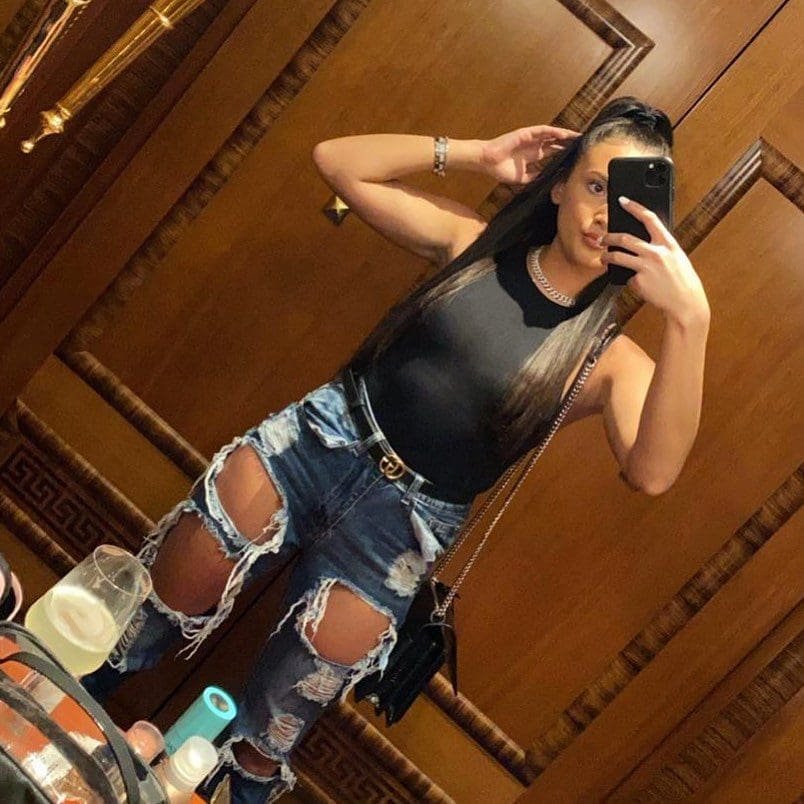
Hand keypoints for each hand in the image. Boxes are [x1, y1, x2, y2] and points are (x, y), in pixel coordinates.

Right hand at [480, 125, 578, 184]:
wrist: (488, 162)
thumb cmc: (500, 169)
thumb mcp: (522, 178)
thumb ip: (535, 177)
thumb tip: (547, 180)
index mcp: (533, 156)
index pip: (553, 153)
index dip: (564, 153)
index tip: (576, 156)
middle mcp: (534, 146)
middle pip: (556, 142)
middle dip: (569, 143)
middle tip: (583, 144)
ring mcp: (531, 138)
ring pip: (552, 134)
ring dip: (564, 135)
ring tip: (577, 136)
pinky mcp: (526, 133)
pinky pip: (543, 131)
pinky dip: (553, 131)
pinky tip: (563, 133)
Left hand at [601, 197, 710, 325]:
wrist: (685, 302)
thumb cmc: (681, 280)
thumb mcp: (676, 257)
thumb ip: (661, 247)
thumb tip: (641, 242)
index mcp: (668, 243)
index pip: (649, 218)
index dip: (634, 207)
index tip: (623, 201)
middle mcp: (656, 252)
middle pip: (625, 238)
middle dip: (609, 237)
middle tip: (602, 238)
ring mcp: (645, 267)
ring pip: (618, 256)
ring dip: (606, 256)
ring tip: (603, 258)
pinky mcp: (638, 281)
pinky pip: (628, 278)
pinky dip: (631, 281)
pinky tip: (640, 285)